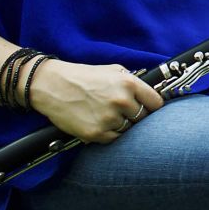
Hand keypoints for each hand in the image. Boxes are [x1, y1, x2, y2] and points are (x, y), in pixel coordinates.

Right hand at [27, 61, 162, 143]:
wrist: (52, 86)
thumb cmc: (82, 76)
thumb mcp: (113, 70)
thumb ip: (133, 81)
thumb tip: (149, 92)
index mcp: (128, 83)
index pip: (156, 103)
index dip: (153, 106)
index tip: (149, 108)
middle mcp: (121, 101)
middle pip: (143, 118)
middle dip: (136, 116)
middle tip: (124, 112)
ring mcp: (109, 118)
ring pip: (128, 129)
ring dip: (122, 125)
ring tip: (107, 115)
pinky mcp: (96, 133)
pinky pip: (114, 139)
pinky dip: (110, 134)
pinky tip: (100, 123)